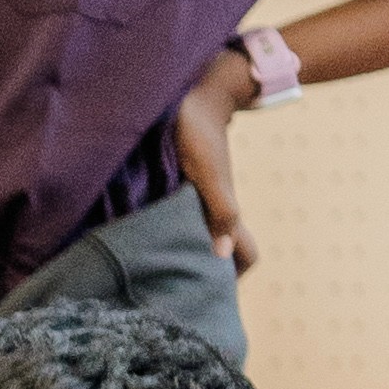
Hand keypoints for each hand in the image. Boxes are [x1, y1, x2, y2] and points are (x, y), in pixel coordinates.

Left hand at [174, 49, 262, 276]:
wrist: (192, 95)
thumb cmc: (199, 132)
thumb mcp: (207, 171)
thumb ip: (220, 210)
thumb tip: (222, 254)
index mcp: (223, 212)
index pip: (245, 255)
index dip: (236, 277)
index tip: (211, 293)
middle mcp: (212, 211)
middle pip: (220, 254)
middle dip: (205, 275)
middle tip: (174, 291)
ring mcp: (197, 202)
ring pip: (198, 239)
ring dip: (184, 255)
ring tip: (156, 273)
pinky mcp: (180, 189)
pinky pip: (178, 221)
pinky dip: (168, 234)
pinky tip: (143, 240)